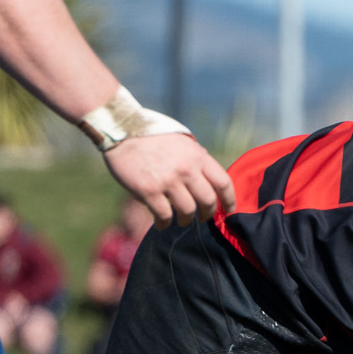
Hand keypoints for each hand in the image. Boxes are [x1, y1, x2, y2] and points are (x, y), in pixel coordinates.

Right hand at [103, 133, 236, 226]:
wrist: (122, 129)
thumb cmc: (153, 136)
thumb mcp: (183, 141)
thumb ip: (197, 158)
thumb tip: (209, 177)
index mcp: (198, 156)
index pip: (224, 183)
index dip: (230, 200)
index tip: (229, 211)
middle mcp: (187, 169)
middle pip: (208, 201)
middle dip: (208, 213)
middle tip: (203, 217)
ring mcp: (168, 181)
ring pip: (188, 211)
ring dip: (185, 220)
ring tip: (181, 220)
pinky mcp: (149, 190)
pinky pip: (164, 215)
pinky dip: (164, 223)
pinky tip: (162, 224)